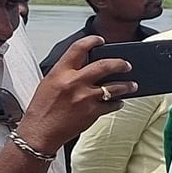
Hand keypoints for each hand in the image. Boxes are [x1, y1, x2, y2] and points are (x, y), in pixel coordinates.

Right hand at [16, 37, 134, 153]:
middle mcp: (74, 82)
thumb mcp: (49, 83)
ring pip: (114, 86)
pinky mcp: (92, 112)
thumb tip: (84, 65)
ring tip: (132, 85)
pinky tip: (118, 102)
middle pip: (104, 65)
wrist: (39, 132)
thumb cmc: (42, 109)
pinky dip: (117, 103)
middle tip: (127, 65)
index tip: (100, 40)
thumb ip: (66, 72)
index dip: (92, 40)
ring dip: (127, 85)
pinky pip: (112, 105)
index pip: (78, 48)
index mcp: (60, 72)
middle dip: (120, 63)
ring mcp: (85, 98)